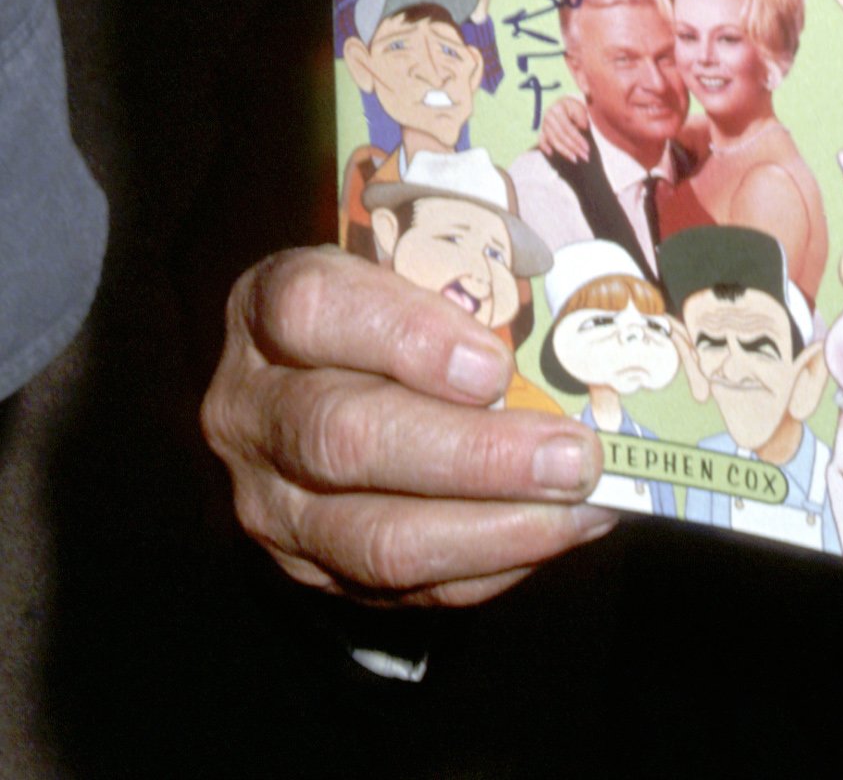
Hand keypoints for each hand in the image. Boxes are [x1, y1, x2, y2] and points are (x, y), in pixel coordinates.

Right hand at [201, 248, 617, 607]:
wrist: (318, 375)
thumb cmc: (388, 299)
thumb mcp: (404, 262)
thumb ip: (464, 277)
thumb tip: (571, 325)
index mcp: (267, 308)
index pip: (314, 308)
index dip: (406, 335)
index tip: (494, 365)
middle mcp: (251, 409)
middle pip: (345, 439)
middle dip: (474, 454)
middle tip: (572, 456)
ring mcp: (270, 502)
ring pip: (372, 537)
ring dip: (492, 527)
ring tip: (581, 504)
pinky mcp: (306, 570)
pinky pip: (398, 589)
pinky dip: (489, 565)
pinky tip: (558, 531)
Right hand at [536, 91, 591, 163]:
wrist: (560, 103)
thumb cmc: (572, 106)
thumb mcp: (579, 106)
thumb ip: (581, 116)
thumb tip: (583, 127)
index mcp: (558, 109)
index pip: (568, 128)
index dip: (578, 139)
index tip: (587, 148)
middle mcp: (548, 117)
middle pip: (561, 136)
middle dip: (574, 148)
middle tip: (585, 157)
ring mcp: (543, 124)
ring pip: (553, 141)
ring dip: (564, 151)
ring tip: (575, 159)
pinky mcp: (541, 130)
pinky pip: (541, 140)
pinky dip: (544, 147)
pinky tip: (551, 153)